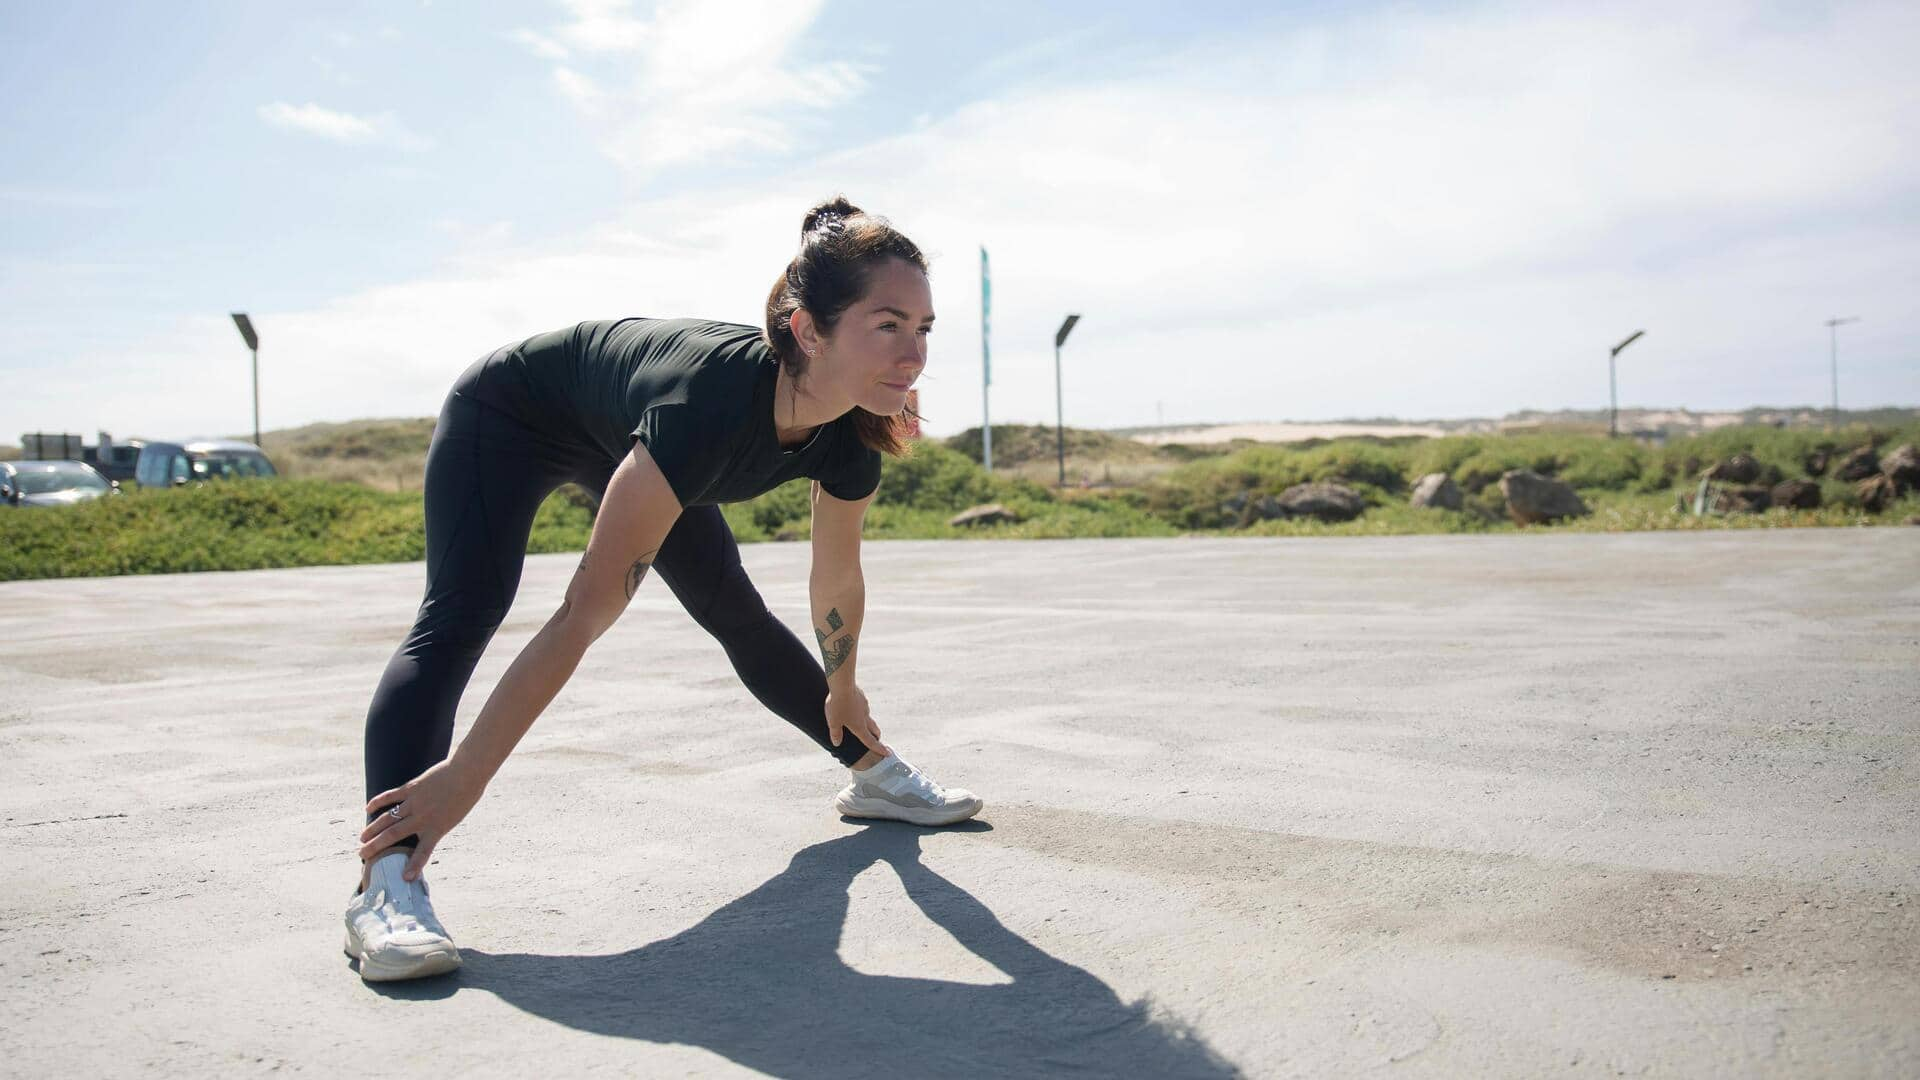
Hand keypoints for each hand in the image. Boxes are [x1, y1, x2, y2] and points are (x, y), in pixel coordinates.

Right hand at [359, 757, 485, 879]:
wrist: (467, 773)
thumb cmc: (466, 795)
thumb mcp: (454, 818)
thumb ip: (437, 826)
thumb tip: (423, 833)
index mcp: (436, 828)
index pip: (423, 852)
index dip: (413, 866)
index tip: (404, 878)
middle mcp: (422, 818)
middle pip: (393, 835)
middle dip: (376, 846)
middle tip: (362, 855)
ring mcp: (415, 802)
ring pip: (387, 818)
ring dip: (372, 829)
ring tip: (362, 838)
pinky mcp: (412, 787)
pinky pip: (391, 796)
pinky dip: (377, 802)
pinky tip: (368, 809)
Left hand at [825, 685, 889, 756]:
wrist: (843, 685)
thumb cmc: (837, 705)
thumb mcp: (833, 722)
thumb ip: (835, 734)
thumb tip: (837, 743)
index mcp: (859, 726)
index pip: (871, 741)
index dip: (879, 748)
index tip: (888, 753)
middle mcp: (864, 717)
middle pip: (874, 729)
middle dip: (876, 735)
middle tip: (876, 738)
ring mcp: (864, 706)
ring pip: (868, 716)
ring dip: (866, 721)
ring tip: (858, 721)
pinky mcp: (862, 696)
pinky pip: (862, 705)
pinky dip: (859, 709)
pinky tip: (852, 705)